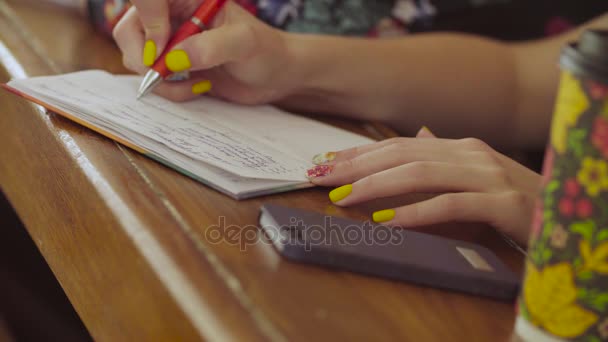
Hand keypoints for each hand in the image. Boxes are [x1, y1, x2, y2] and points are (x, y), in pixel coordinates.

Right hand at [113, 0, 294, 102]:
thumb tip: (172, 59)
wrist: (278, 76)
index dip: (145, 25)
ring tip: (195, 84)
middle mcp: (175, 17)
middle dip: (143, 59)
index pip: (147, 1)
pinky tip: (198, 88)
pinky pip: (154, 80)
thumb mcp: (244, 44)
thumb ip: (210, 47)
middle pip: (130, 31)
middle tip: (164, 76)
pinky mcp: (176, 68)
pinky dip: (170, 90)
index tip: (160, 52)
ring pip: (138, 60)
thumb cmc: (268, 51)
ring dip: (161, 80)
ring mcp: (172, 43)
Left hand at [306, 127, 540, 244]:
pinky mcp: (502, 202)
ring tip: (343, 197)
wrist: (569, 217)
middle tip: (319, 177)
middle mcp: (470, 153)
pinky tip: (388, 222)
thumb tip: (421, 134)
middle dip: (356, 165)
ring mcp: (488, 175)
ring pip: (420, 172)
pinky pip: (451, 205)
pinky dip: (416, 212)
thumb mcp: (475, 177)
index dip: (359, 154)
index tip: (324, 162)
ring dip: (376, 185)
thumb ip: (446, 157)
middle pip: (402, 153)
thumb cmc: (516, 202)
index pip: (399, 145)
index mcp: (460, 147)